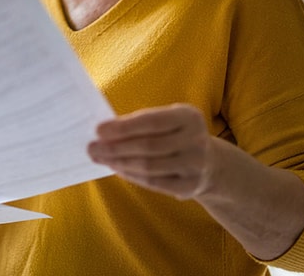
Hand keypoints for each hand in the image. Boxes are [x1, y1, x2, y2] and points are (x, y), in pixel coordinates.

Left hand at [87, 103, 213, 199]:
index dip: (123, 127)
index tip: (98, 130)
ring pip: (149, 166)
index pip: (151, 122)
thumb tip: (104, 132)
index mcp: (189, 117)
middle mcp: (196, 140)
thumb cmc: (175, 135)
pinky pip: (154, 182)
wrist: (210, 163)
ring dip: (120, 163)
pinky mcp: (191, 186)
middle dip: (115, 148)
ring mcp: (196, 165)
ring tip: (101, 158)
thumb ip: (141, 123)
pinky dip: (132, 176)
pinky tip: (117, 169)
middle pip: (148, 146)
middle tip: (92, 148)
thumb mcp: (168, 120)